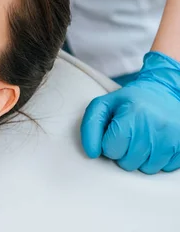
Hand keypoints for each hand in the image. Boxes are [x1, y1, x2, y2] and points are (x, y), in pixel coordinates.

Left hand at [81, 51, 179, 173]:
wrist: (165, 92)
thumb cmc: (129, 101)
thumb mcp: (104, 105)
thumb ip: (90, 126)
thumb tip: (92, 153)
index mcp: (132, 113)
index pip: (111, 149)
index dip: (108, 143)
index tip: (114, 133)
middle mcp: (155, 126)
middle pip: (127, 163)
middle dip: (123, 153)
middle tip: (129, 136)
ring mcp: (172, 137)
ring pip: (146, 169)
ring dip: (140, 159)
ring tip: (142, 139)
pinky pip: (164, 168)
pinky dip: (157, 160)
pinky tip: (156, 143)